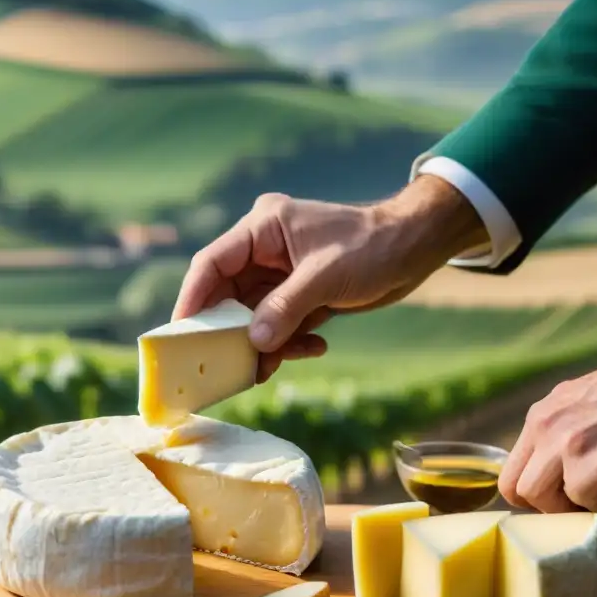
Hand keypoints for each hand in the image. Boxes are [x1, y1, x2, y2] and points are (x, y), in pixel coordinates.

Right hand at [172, 177, 489, 381]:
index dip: (192, 298)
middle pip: (227, 295)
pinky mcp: (299, 293)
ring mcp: (281, 273)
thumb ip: (285, 309)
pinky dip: (289, 341)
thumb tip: (254, 343)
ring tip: (269, 368)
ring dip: (262, 343)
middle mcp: (265, 249)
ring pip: (253, 315)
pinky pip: (279, 323)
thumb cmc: (373, 246)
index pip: (212, 263)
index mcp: (263, 228)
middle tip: (222, 365)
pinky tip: (312, 349)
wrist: (416, 247)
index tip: (179, 333)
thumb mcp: (325, 277)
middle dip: (229, 331)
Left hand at [499, 357, 596, 513]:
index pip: (509, 469)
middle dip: (545, 505)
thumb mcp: (577, 404)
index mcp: (539, 416)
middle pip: (515, 489)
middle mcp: (544, 429)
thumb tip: (546, 468)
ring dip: (572, 505)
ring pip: (541, 500)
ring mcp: (566, 447)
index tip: (554, 494)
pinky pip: (586, 502)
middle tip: (574, 500)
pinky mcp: (594, 466)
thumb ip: (556, 432)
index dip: (529, 491)